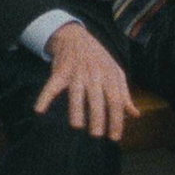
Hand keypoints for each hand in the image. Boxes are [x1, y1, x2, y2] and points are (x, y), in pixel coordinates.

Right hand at [36, 22, 138, 140]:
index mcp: (109, 76)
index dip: (117, 120)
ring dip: (76, 110)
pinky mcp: (60, 72)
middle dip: (98, 118)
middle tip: (97, 135)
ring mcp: (76, 73)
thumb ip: (124, 94)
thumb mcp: (115, 72)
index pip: (115, 101)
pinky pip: (51, 86)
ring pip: (76, 94)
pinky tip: (39, 110)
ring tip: (77, 126)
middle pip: (97, 99)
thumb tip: (135, 114)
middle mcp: (93, 75)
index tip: (115, 137)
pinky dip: (44, 97)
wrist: (75, 37)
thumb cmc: (98, 59)